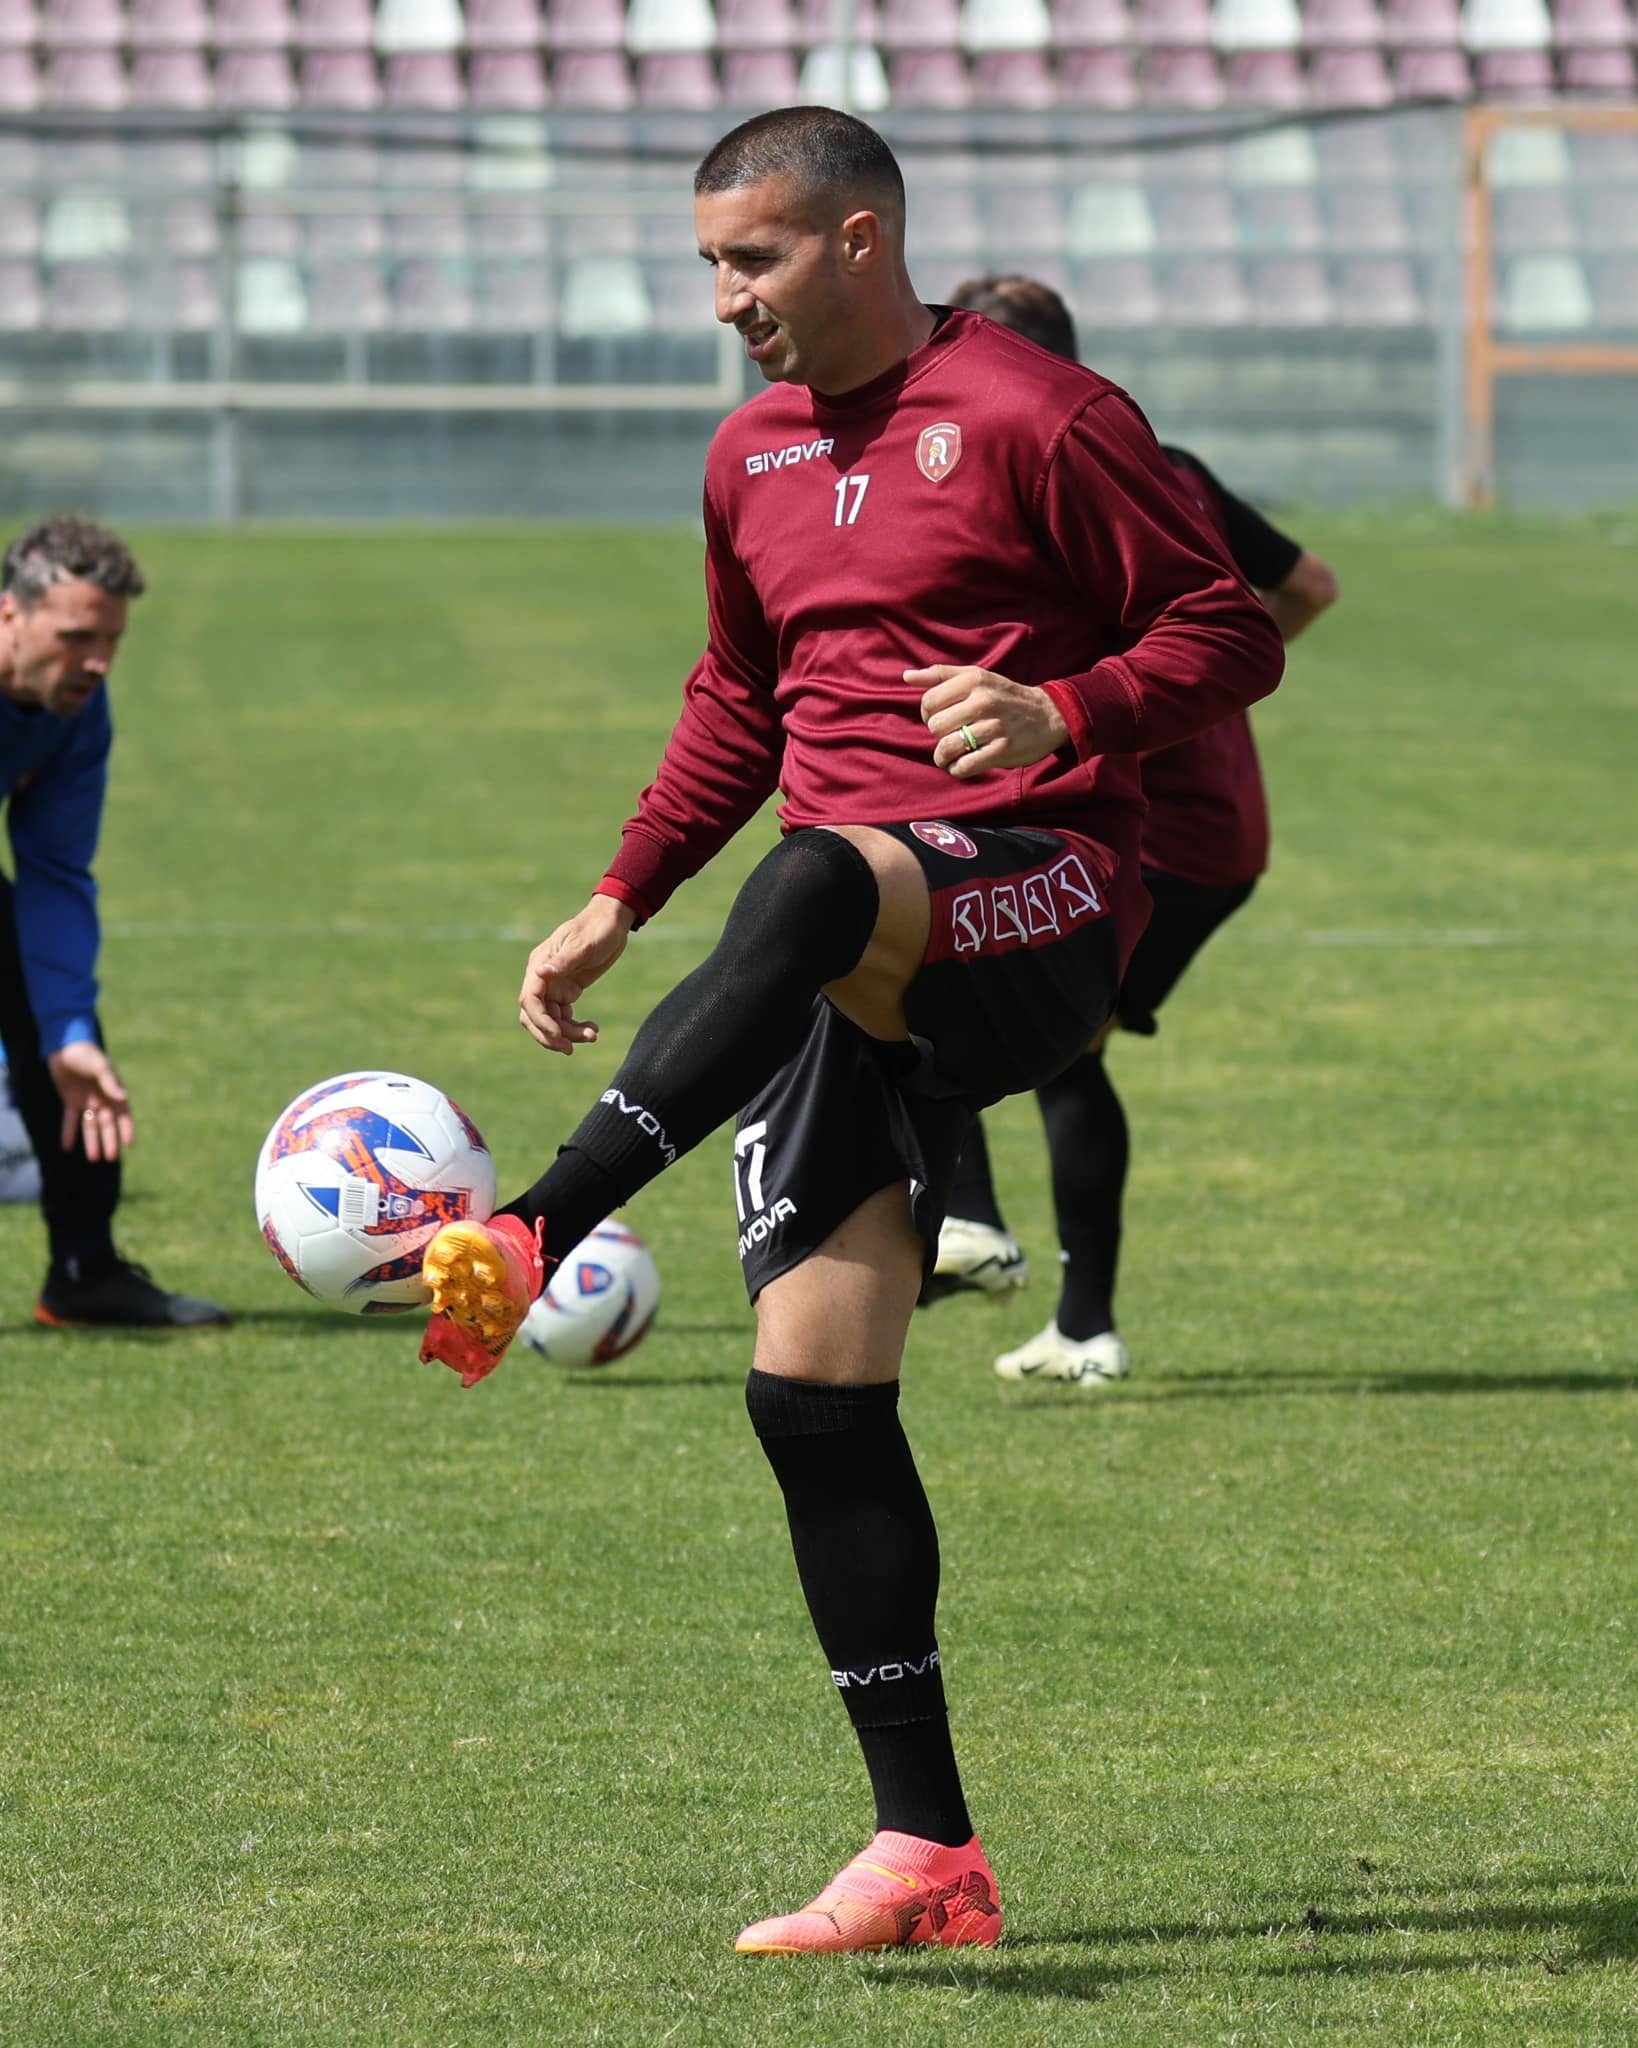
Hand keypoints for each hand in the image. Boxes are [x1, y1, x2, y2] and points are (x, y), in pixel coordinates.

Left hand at [48, 1042, 134, 1160]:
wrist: (64, 1046)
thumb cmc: (86, 1053)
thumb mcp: (100, 1066)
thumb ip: (110, 1082)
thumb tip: (124, 1098)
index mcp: (113, 1091)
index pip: (123, 1114)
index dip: (127, 1128)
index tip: (129, 1143)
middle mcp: (102, 1099)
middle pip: (107, 1124)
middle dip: (109, 1141)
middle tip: (111, 1158)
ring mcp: (87, 1101)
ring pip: (90, 1125)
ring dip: (91, 1141)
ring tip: (94, 1158)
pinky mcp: (71, 1100)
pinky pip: (70, 1120)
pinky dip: (68, 1132)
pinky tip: (67, 1147)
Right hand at [518, 894, 636, 1055]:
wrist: (613, 922)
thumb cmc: (597, 928)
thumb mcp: (583, 944)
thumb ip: (563, 960)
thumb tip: (540, 973)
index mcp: (539, 965)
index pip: (530, 1001)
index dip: (541, 1022)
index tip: (559, 1036)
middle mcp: (542, 978)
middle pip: (534, 1016)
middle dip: (550, 1035)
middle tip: (571, 1049)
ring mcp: (553, 986)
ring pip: (550, 1020)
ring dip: (567, 1033)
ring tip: (593, 1035)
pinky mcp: (567, 991)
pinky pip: (563, 1017)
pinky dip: (575, 1027)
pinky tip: (593, 1029)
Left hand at [909, 665, 1072, 778]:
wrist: (1048, 715)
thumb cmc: (1005, 696)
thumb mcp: (976, 677)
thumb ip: (940, 675)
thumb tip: (906, 677)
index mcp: (973, 680)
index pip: (929, 702)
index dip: (927, 714)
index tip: (940, 718)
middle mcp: (983, 701)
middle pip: (935, 726)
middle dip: (938, 735)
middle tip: (950, 736)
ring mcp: (994, 727)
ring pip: (947, 748)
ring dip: (943, 757)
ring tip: (949, 756)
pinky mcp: (1002, 750)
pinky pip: (964, 766)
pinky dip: (957, 770)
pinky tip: (961, 765)